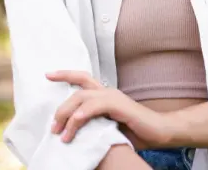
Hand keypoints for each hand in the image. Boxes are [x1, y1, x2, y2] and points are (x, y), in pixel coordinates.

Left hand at [46, 70, 168, 146]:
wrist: (160, 132)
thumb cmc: (136, 131)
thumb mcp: (109, 126)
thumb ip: (94, 123)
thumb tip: (73, 131)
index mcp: (105, 94)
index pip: (82, 78)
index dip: (65, 74)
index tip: (48, 74)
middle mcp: (107, 91)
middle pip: (77, 90)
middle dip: (61, 107)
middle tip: (52, 125)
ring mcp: (113, 97)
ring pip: (81, 98)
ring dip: (68, 115)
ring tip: (60, 133)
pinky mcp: (119, 105)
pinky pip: (95, 107)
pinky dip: (82, 114)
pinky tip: (74, 122)